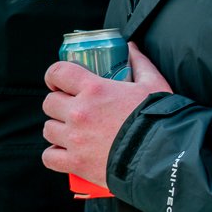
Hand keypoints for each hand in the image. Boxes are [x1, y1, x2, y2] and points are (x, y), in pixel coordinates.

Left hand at [42, 43, 171, 188]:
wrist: (163, 156)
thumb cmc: (159, 119)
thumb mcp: (153, 85)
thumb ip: (140, 63)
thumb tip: (131, 47)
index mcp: (94, 90)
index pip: (58, 73)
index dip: (54, 76)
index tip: (58, 82)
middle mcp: (79, 112)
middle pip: (50, 102)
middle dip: (58, 104)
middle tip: (71, 109)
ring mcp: (75, 139)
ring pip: (48, 129)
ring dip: (57, 129)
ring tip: (71, 132)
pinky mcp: (76, 163)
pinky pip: (49, 157)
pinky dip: (54, 155)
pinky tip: (65, 153)